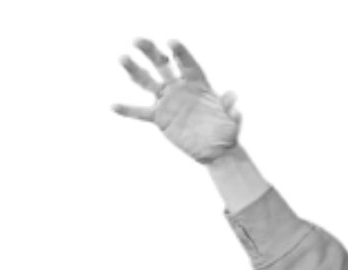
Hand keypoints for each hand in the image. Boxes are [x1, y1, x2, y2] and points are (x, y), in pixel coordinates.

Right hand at [108, 37, 248, 165]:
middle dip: (151, 52)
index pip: (189, 65)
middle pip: (163, 66)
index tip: (172, 42)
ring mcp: (168, 101)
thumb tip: (233, 95)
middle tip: (137, 39)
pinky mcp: (160, 118)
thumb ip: (230, 106)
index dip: (181, 54)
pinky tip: (113, 106)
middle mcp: (180, 87)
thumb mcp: (234, 119)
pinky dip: (127, 110)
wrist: (218, 151)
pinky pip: (141, 112)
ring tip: (121, 58)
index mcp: (198, 83)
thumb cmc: (227, 130)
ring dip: (134, 71)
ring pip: (148, 83)